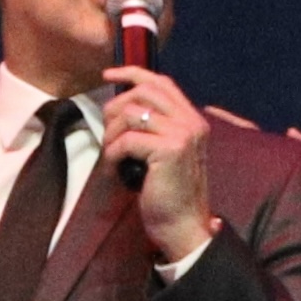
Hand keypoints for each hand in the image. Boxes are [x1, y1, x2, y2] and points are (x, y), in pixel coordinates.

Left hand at [99, 60, 215, 260]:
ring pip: (131, 113)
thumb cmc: (170, 194)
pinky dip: (113, 153)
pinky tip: (116, 169)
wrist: (184, 226)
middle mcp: (191, 122)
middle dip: (115, 107)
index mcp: (192, 119)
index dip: (133, 73)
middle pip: (144, 91)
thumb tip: (122, 107)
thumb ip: (155, 127)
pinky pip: (126, 139)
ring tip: (112, 154)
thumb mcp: (165, 152)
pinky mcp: (169, 150)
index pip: (161, 82)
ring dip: (112, 133)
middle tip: (107, 133)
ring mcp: (182, 134)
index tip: (108, 76)